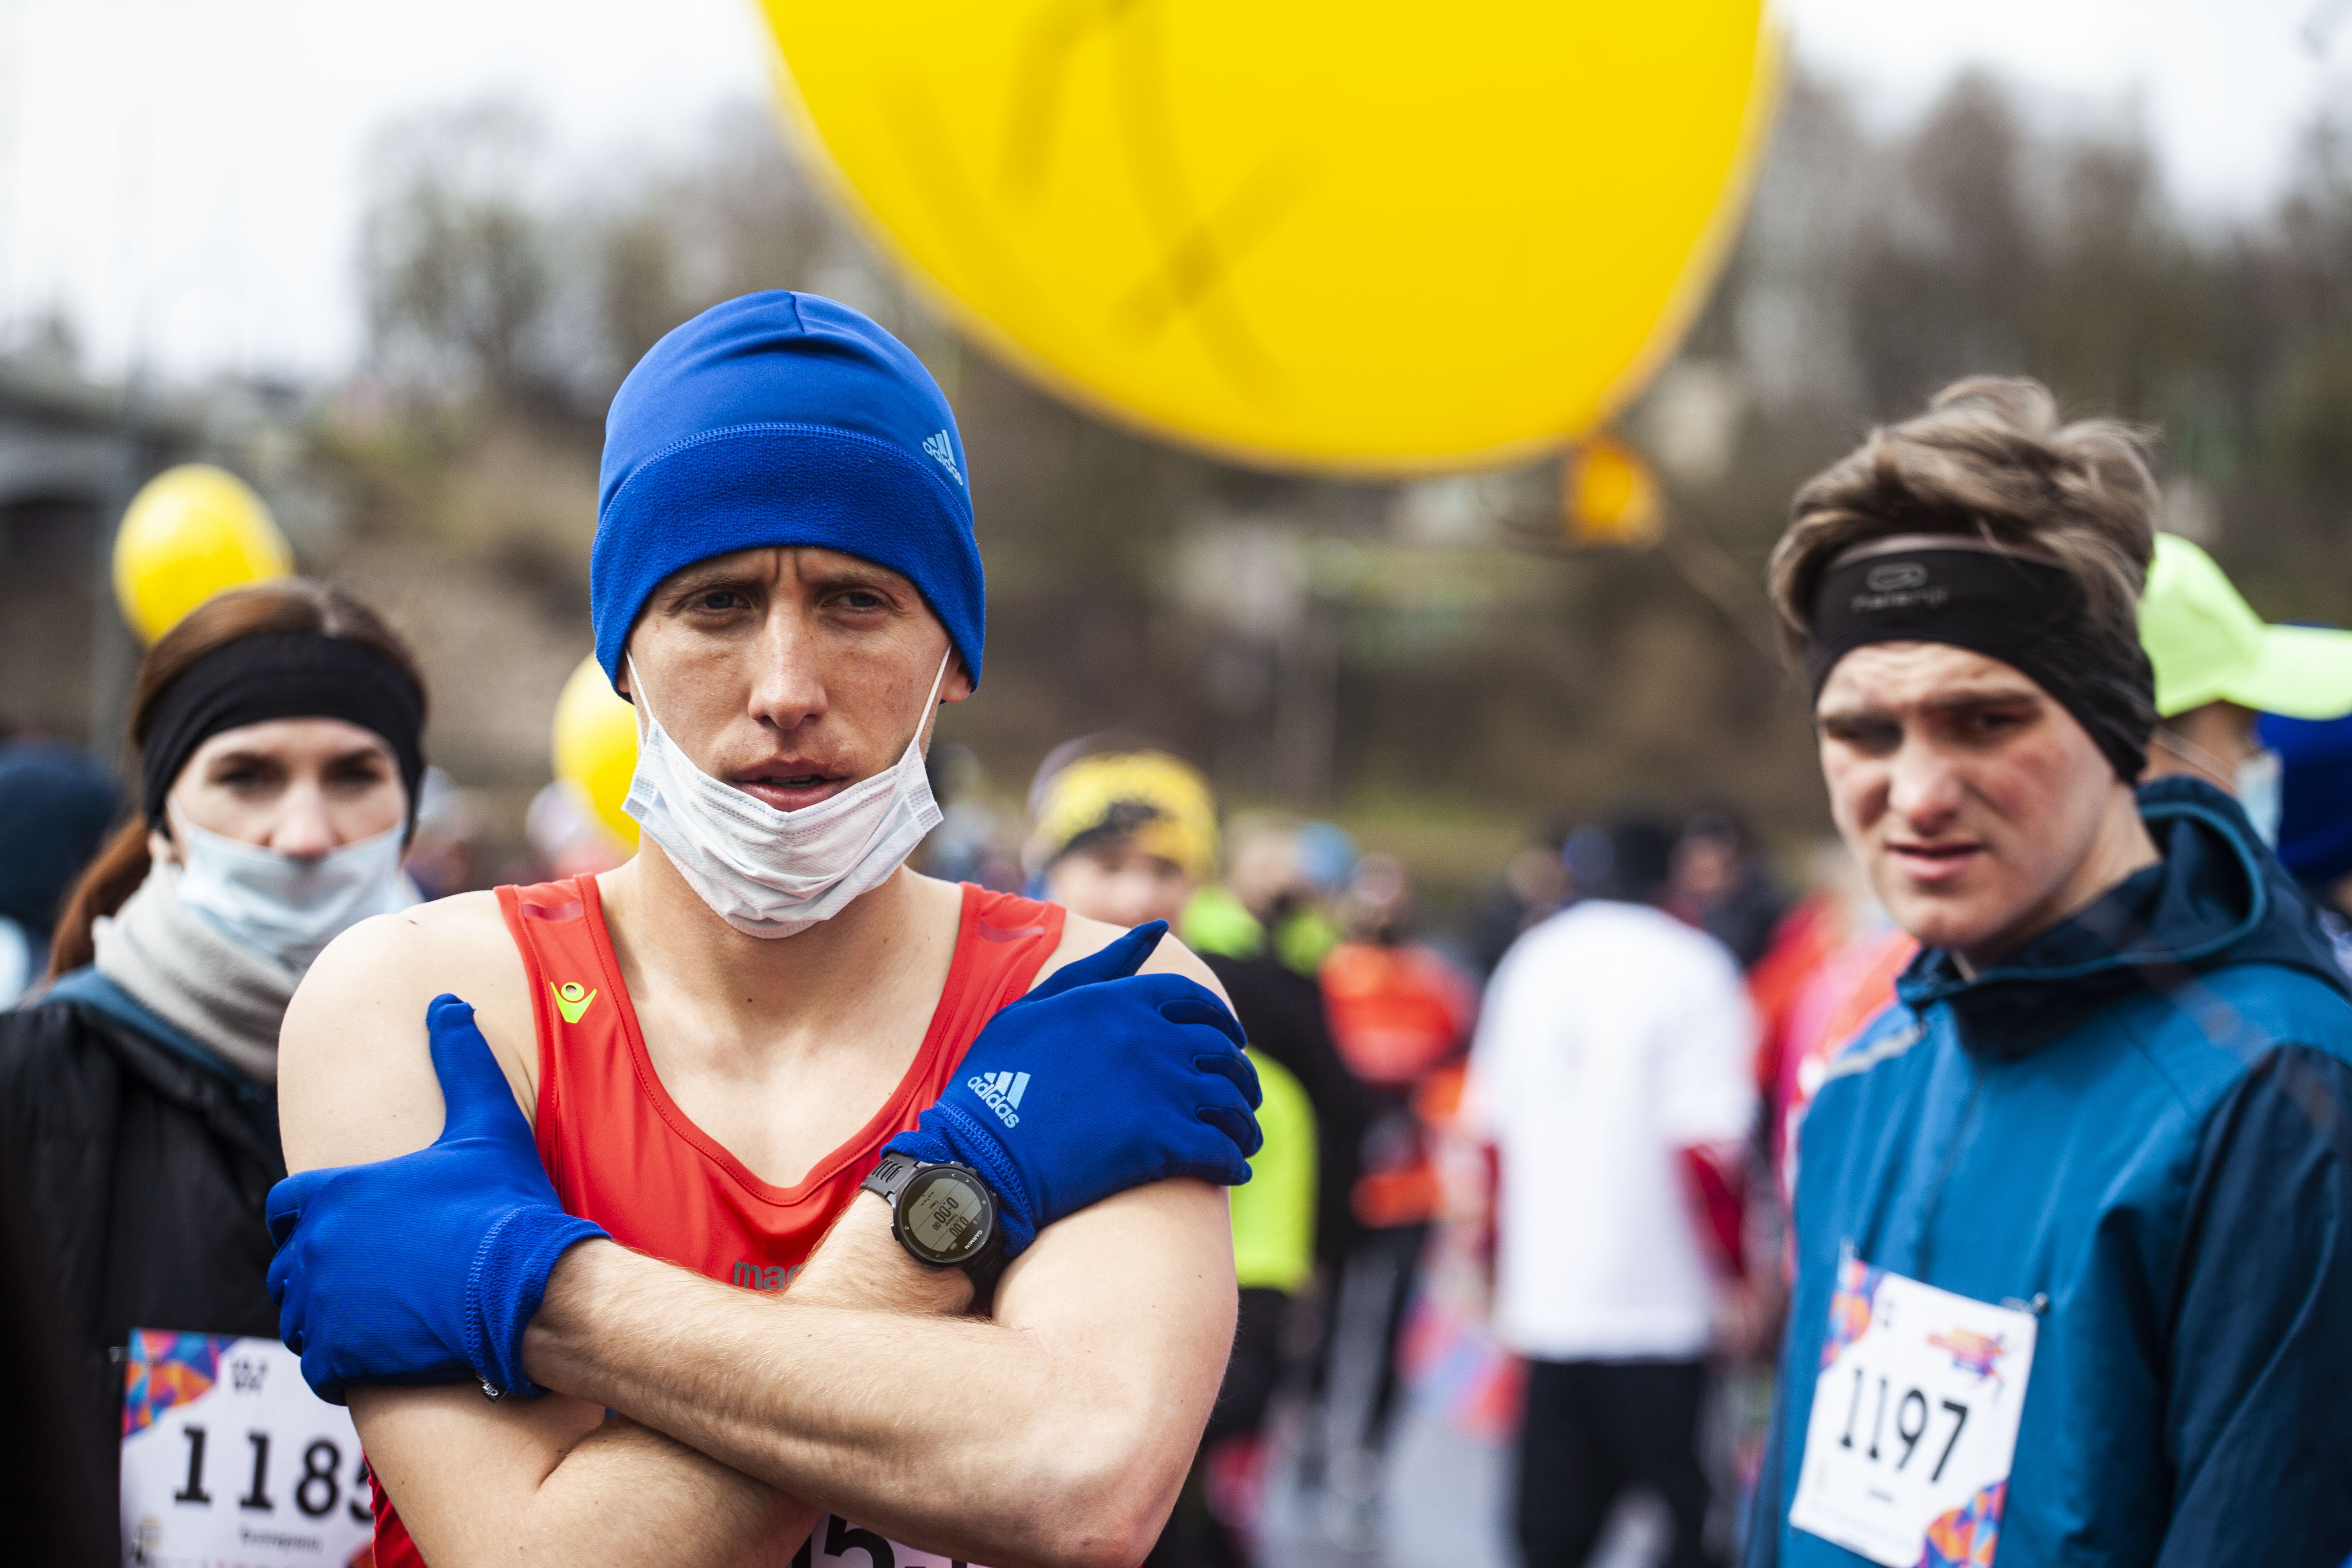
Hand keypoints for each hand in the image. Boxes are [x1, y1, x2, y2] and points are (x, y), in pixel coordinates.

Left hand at [266, 994, 607, 1403]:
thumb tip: (446, 1000)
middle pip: (288, 1267)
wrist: (523, 1288)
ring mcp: (321, 1308)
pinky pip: (317, 1368)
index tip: (345, 1228)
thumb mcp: (486, 1122)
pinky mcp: (338, 1357)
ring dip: (326, 1321)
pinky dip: (340, 1366)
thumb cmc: (503, 1205)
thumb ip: (460, 1058)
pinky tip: (377, 1358)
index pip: (286, 1206)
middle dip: (318, 1273)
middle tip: (369, 1279)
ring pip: (299, 1320)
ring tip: (374, 1320)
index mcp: (334, 1192)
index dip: (310, 1216)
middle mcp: (313, 1249)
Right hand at [883, 921, 1260, 1254]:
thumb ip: (1103, 967)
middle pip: (1223, 1053)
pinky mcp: (1163, 1141)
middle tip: (1241, 1098)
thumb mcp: (1038, 1007)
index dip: (1219, 1023)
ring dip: (1244, 1123)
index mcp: (1120, 1000)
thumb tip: (1158, 927)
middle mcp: (1150, 1037)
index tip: (1228, 1042)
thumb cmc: (996, 1079)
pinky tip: (1232, 1170)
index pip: (1194, 1002)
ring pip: (1231, 1102)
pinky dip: (1233, 1161)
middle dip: (1240, 1077)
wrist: (979, 1153)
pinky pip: (1221, 1149)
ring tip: (1242, 1141)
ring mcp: (1160, 1088)